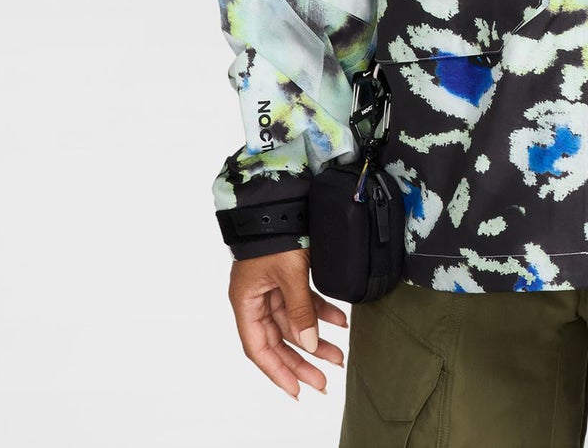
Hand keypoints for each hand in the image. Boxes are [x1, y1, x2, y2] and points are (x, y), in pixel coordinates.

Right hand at [228, 247, 349, 398]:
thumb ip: (299, 310)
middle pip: (278, 339)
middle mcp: (257, 298)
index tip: (297, 389)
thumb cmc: (276, 234)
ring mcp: (273, 286)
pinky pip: (304, 301)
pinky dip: (321, 311)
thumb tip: (308, 344)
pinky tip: (340, 321)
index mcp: (246, 302)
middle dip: (302, 360)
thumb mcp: (289, 274)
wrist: (281, 198)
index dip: (277, 371)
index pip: (258, 348)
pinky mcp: (288, 275)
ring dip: (316, 337)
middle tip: (325, 380)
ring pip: (294, 322)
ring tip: (339, 355)